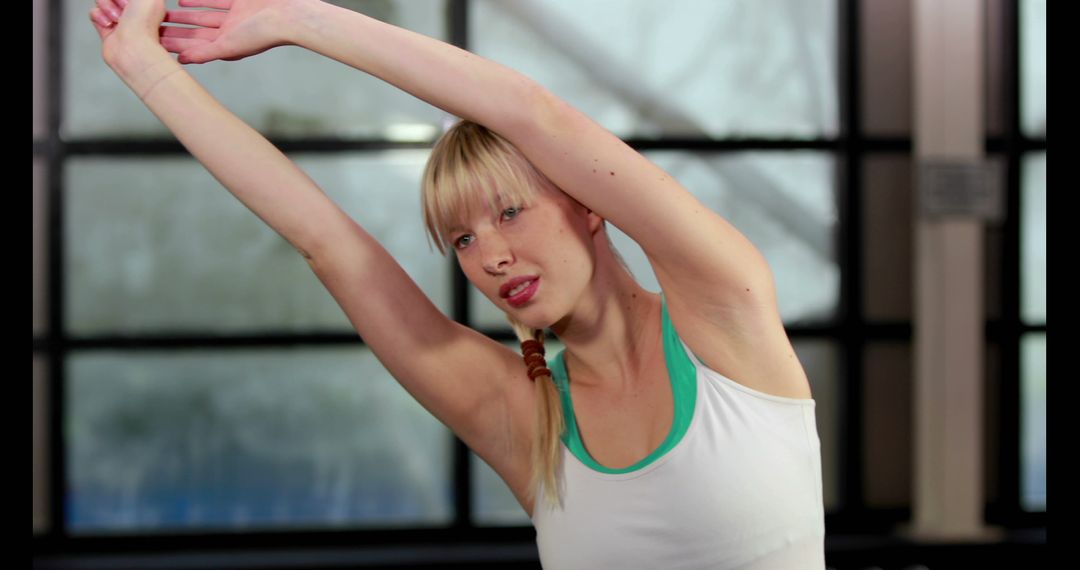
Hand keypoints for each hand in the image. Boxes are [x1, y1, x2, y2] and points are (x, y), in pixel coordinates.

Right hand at [90, 0, 168, 66]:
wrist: (132, 48)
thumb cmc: (144, 23)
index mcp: (147, 2)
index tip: (129, 1)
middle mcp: (134, 10)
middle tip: (125, 7)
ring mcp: (119, 19)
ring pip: (102, 0)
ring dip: (107, 6)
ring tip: (117, 19)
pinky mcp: (106, 28)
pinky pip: (94, 12)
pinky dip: (99, 17)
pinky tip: (109, 25)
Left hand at [158, 0, 298, 63]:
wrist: (288, 14)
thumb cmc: (263, 34)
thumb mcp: (229, 46)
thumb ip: (204, 53)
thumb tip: (180, 61)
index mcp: (228, 45)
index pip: (196, 45)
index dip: (176, 44)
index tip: (156, 42)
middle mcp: (230, 32)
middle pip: (197, 31)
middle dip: (177, 29)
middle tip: (156, 26)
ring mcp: (235, 16)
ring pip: (203, 14)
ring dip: (185, 14)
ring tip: (166, 12)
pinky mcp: (240, 0)